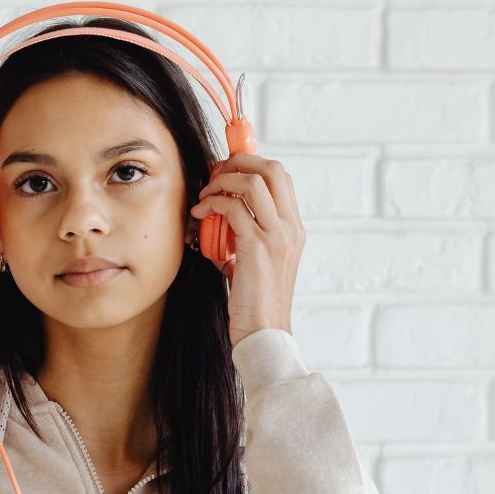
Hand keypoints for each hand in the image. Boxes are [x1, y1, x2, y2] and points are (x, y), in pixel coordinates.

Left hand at [189, 153, 304, 348]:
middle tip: (216, 173)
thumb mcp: (254, 262)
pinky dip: (213, 204)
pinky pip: (234, 207)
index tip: (226, 172)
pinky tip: (201, 214)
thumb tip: (219, 217)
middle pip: (272, 168)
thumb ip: (244, 236)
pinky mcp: (258, 246)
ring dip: (224, 180)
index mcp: (294, 229)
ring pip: (254, 181)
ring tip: (206, 194)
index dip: (252, 165)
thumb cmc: (254, 302)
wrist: (264, 332)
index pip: (280, 177)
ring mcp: (278, 236)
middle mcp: (291, 228)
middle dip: (239, 161)